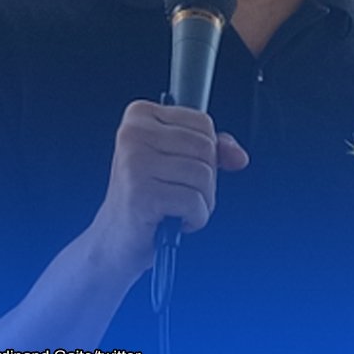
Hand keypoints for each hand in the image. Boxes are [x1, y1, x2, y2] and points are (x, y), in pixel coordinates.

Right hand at [86, 99, 248, 281]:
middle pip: (206, 148)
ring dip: (202, 200)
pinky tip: (176, 220)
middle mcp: (133, 134)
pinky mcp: (141, 194)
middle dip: (206, 178)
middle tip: (182, 191)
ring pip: (203, 175)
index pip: (203, 122)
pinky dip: (195, 218)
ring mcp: (134, 163)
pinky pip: (194, 202)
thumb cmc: (146, 195)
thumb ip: (212, 149)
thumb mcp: (178, 160)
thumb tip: (238, 155)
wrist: (116, 238)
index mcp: (139, 116)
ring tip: (179, 207)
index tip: (184, 167)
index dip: (206, 152)